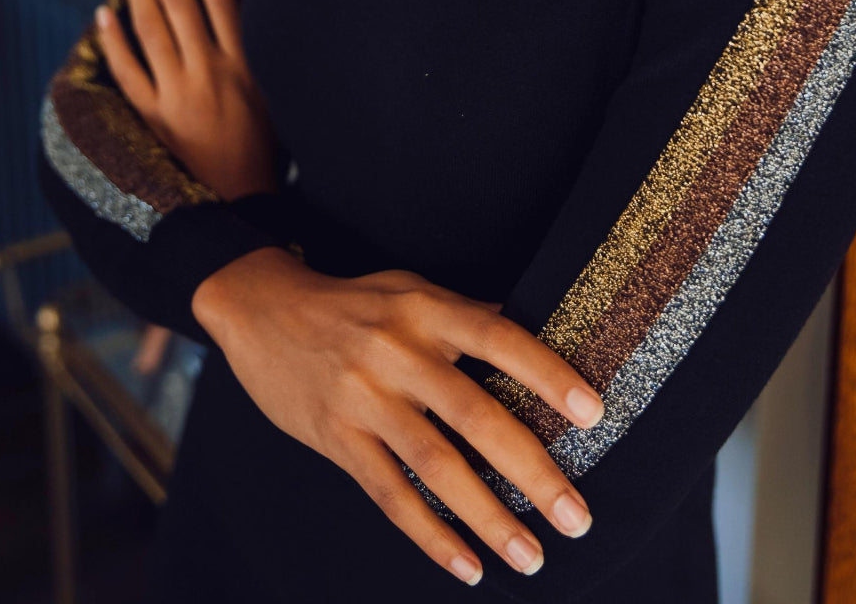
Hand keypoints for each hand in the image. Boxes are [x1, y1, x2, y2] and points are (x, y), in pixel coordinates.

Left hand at [94, 0, 278, 200]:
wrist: (242, 207)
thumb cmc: (267, 150)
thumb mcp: (279, 96)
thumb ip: (262, 55)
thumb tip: (249, 9)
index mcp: (245, 64)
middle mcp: (208, 73)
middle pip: (181, 1)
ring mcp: (177, 96)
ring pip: (151, 28)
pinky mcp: (153, 119)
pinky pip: (127, 72)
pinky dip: (114, 41)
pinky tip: (104, 14)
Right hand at [192, 249, 601, 586]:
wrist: (262, 311)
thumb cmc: (355, 302)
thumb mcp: (411, 290)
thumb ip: (468, 315)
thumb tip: (538, 330)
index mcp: (425, 308)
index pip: (499, 337)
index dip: (547, 373)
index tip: (593, 413)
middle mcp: (397, 350)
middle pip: (475, 415)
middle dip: (532, 472)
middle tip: (578, 517)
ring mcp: (363, 397)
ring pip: (435, 466)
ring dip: (488, 518)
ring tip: (532, 556)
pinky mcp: (335, 438)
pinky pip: (389, 494)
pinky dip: (430, 535)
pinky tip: (467, 566)